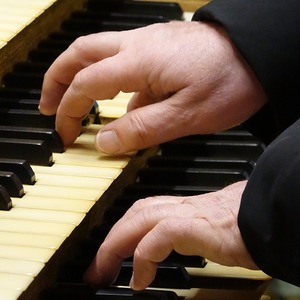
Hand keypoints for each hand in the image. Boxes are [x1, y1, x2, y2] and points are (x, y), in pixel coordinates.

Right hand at [39, 21, 265, 153]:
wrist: (259, 53)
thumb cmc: (230, 80)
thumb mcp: (186, 115)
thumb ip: (142, 129)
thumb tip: (104, 142)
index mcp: (138, 62)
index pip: (85, 85)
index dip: (68, 110)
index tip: (64, 134)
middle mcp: (137, 46)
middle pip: (79, 54)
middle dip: (56, 80)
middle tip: (47, 106)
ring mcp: (147, 44)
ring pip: (97, 53)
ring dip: (78, 76)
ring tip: (72, 103)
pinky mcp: (159, 49)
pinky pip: (124, 62)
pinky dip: (110, 82)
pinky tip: (120, 106)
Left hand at [83, 181, 257, 289]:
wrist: (267, 212)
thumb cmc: (245, 220)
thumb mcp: (210, 224)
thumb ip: (192, 229)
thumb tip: (182, 239)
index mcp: (183, 207)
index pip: (143, 211)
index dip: (122, 229)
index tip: (110, 253)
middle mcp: (180, 207)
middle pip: (134, 214)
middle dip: (110, 239)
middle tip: (97, 266)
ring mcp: (186, 214)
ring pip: (139, 220)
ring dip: (116, 245)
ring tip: (105, 272)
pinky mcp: (195, 226)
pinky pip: (159, 238)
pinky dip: (144, 257)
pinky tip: (140, 280)